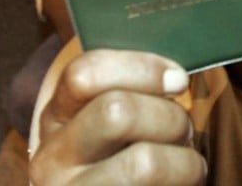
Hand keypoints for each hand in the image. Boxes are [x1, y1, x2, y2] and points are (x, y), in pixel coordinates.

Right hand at [30, 50, 205, 185]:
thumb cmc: (128, 161)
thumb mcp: (114, 125)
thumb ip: (132, 93)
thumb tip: (175, 73)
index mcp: (57, 118)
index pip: (84, 73)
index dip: (142, 68)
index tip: (178, 80)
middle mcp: (53, 159)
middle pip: (117, 112)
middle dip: (169, 117)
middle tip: (185, 132)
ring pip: (144, 163)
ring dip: (185, 161)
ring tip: (188, 167)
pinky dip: (186, 183)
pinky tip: (181, 185)